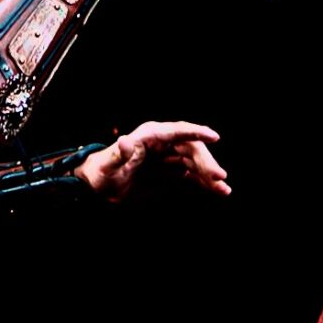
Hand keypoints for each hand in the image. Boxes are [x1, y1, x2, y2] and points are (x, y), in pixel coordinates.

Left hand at [73, 120, 231, 200]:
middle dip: (206, 163)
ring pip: (194, 163)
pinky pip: (191, 175)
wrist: (99, 186)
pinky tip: (215, 191)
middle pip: (191, 149)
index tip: (214, 137)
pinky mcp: (170, 172)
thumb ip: (118, 154)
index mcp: (150, 135)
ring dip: (209, 175)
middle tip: (219, 178)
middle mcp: (163, 143)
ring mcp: (168, 157)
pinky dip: (203, 182)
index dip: (197, 132)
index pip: (178, 131)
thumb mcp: (109, 165)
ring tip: (223, 190)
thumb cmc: (102, 171)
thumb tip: (125, 141)